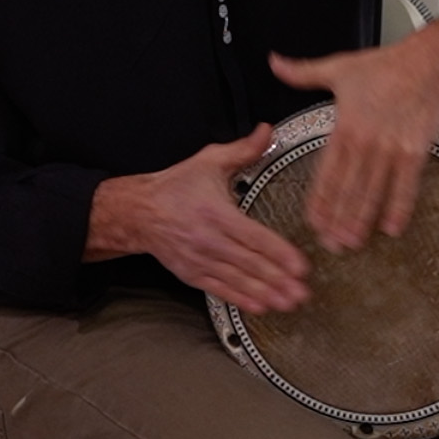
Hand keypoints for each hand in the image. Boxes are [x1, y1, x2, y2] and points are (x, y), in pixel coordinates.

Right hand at [86, 127, 309, 311]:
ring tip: (288, 302)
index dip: (278, 253)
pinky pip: (220, 290)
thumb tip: (268, 131)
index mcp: (216, 213)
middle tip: (302, 292)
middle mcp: (208, 240)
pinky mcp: (192, 274)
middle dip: (278, 280)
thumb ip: (243, 150)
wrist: (137, 212)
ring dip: (265, 293)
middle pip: (249, 263)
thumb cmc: (175, 188)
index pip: (254, 236)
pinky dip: (240, 299)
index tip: (299, 265)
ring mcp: (199, 260)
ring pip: (237, 280)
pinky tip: (260, 307)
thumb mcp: (208, 162)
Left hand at [270, 33, 438, 252]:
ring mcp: (391, 151)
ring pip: (372, 193)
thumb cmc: (385, 65)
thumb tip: (274, 63)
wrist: (428, 64)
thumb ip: (303, 72)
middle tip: (330, 244)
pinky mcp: (415, 153)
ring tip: (353, 242)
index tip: (313, 221)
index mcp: (344, 127)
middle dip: (337, 220)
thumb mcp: (338, 67)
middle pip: (347, 190)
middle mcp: (365, 144)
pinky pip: (406, 187)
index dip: (319, 200)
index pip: (326, 173)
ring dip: (362, 220)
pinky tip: (392, 229)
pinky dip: (399, 209)